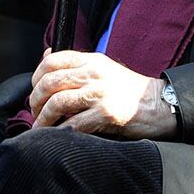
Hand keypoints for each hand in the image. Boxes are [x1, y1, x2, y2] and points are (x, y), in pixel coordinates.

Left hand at [29, 48, 176, 139]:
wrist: (159, 104)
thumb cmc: (129, 89)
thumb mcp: (103, 67)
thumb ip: (76, 64)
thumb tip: (45, 57)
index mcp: (91, 60)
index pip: (51, 60)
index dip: (36, 76)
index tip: (34, 90)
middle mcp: (94, 73)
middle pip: (50, 82)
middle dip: (36, 100)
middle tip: (35, 112)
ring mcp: (100, 93)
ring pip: (57, 103)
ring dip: (43, 118)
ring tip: (41, 127)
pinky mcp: (106, 114)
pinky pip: (73, 124)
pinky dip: (60, 132)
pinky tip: (57, 136)